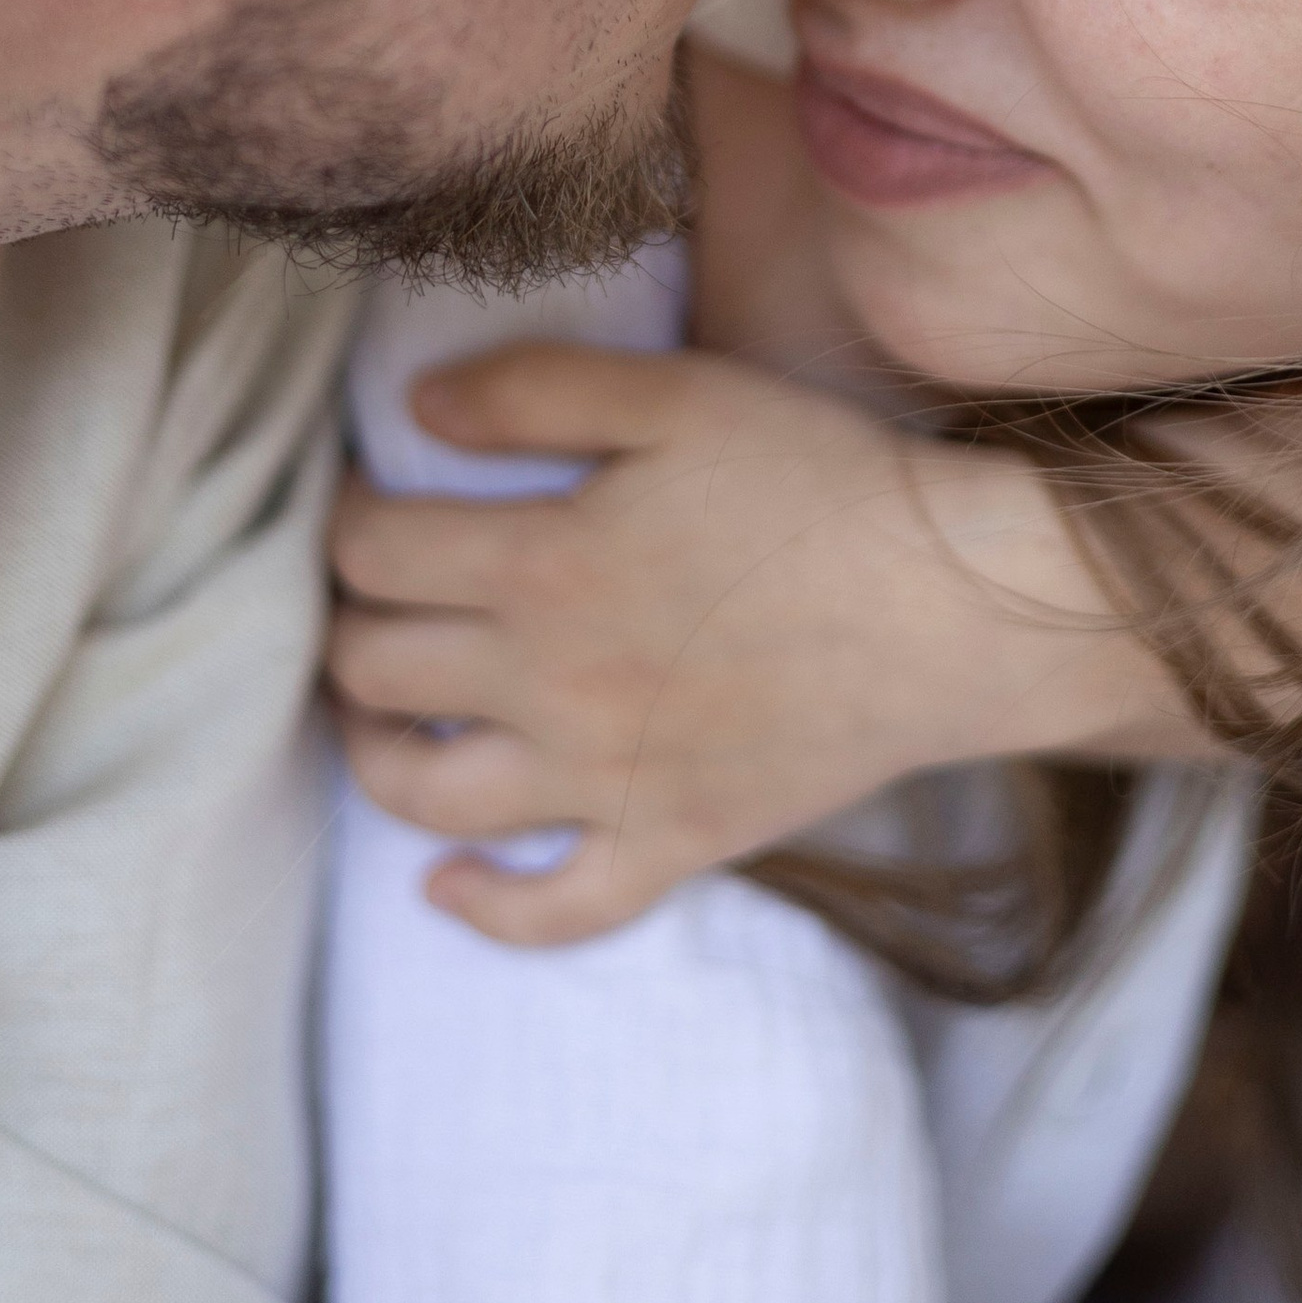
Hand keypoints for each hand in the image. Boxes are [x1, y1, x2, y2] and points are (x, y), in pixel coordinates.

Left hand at [329, 338, 1189, 943]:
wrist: (953, 605)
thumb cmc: (818, 482)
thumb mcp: (679, 394)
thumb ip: (535, 390)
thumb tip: (414, 409)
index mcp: (541, 566)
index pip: (374, 552)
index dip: (348, 518)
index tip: (367, 497)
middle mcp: (549, 685)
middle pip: (376, 672)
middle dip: (349, 627)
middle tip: (372, 597)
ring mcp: (605, 780)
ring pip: (428, 798)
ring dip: (375, 757)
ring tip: (379, 716)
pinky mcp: (671, 842)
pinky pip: (554, 912)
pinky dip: (485, 908)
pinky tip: (445, 885)